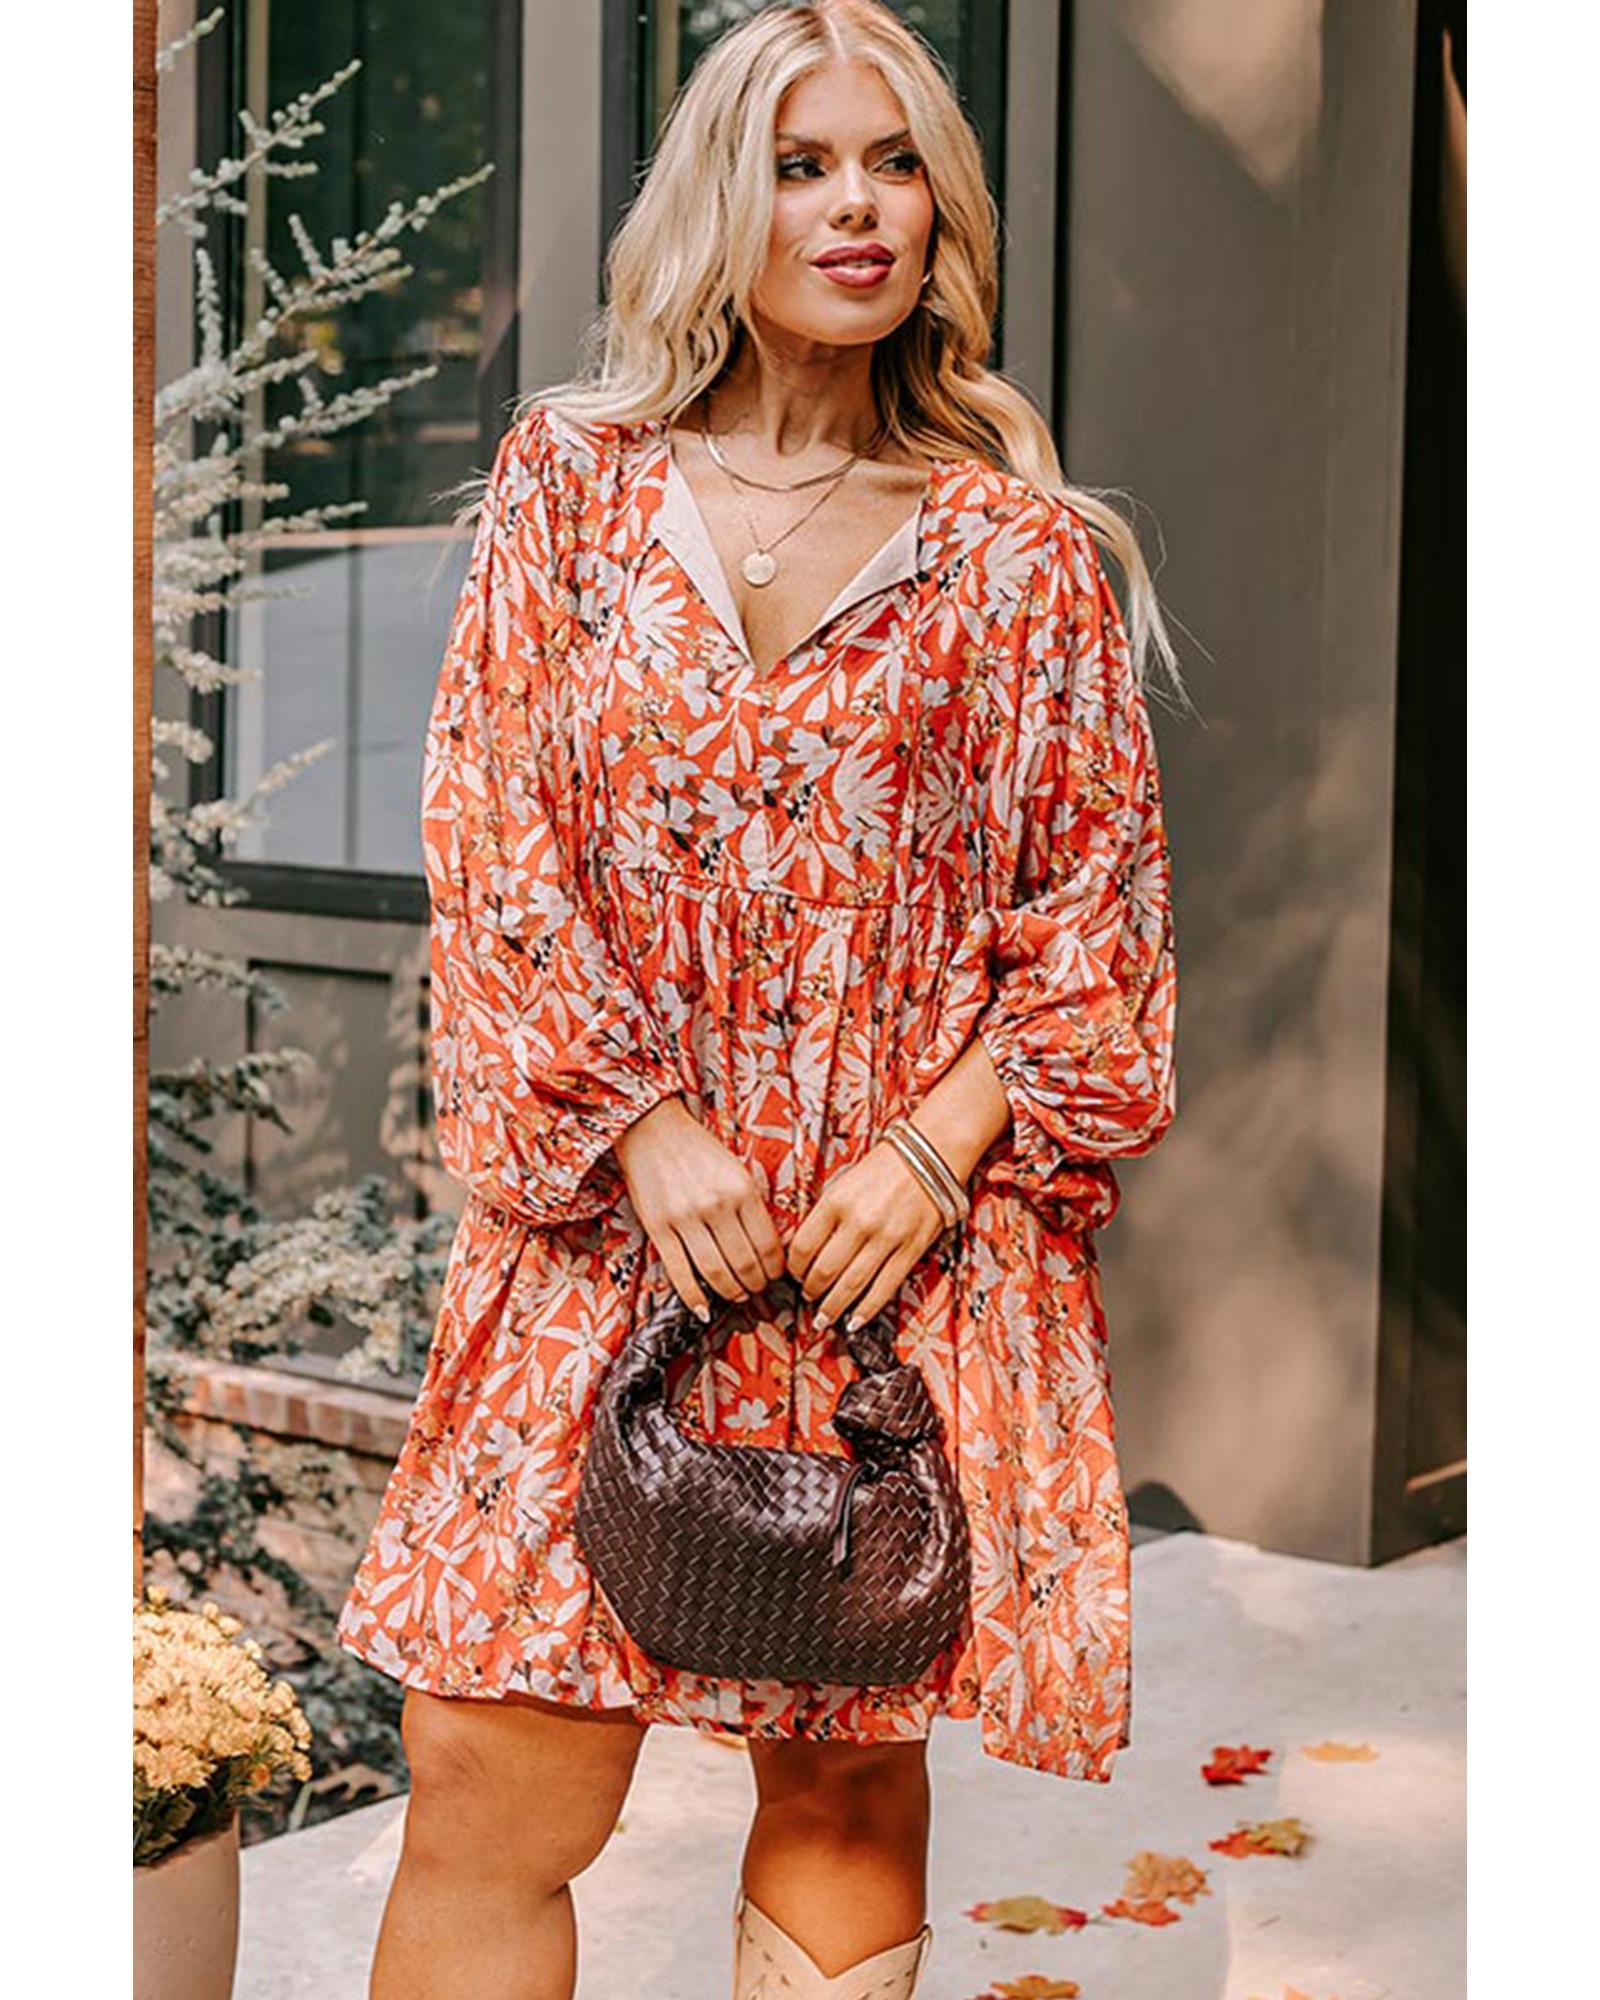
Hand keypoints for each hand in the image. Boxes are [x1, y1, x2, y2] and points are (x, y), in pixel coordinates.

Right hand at [613, 1098, 785, 1319]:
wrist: (654, 1130)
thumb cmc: (699, 1150)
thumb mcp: (737, 1170)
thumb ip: (751, 1206)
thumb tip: (768, 1248)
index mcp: (742, 1189)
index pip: (768, 1245)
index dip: (775, 1269)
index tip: (775, 1277)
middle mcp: (717, 1205)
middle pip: (745, 1264)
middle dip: (755, 1285)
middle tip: (757, 1291)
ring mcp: (685, 1218)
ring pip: (715, 1272)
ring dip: (730, 1292)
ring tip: (736, 1295)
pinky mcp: (659, 1228)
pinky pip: (680, 1272)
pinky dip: (694, 1297)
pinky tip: (703, 1307)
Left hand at [786, 1140, 947, 1331]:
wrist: (930, 1153)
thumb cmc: (884, 1167)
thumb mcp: (842, 1183)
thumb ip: (823, 1216)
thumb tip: (803, 1252)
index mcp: (836, 1201)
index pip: (803, 1247)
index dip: (794, 1269)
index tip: (794, 1275)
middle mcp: (859, 1221)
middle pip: (823, 1271)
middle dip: (811, 1291)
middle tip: (808, 1298)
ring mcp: (886, 1238)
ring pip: (851, 1286)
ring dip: (833, 1307)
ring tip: (824, 1318)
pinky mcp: (910, 1249)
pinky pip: (884, 1288)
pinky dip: (866, 1310)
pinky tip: (855, 1321)